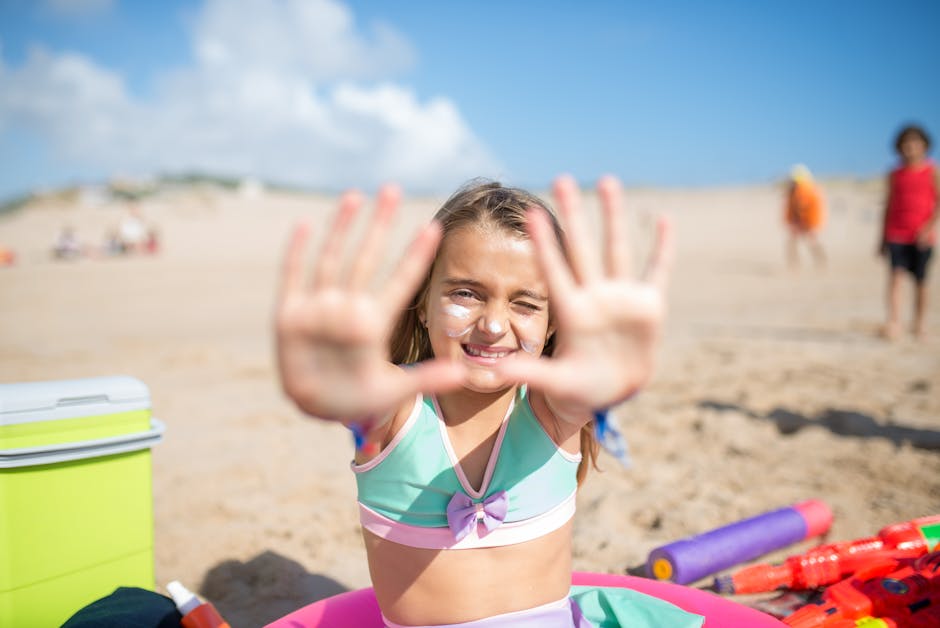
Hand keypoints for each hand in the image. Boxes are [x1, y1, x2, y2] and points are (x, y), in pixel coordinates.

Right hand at [275, 186, 463, 420]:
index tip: (435, 228)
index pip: (402, 281)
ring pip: (333, 259)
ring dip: (342, 228)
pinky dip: (297, 253)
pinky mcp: (291, 316)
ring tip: (356, 196)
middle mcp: (349, 307)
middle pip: (368, 259)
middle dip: (380, 226)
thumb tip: (463, 375)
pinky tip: (305, 225)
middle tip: (393, 190)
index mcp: (376, 322)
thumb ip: (426, 379)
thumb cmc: (359, 398)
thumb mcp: (393, 391)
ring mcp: (320, 308)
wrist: (317, 408)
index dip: (416, 256)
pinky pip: (293, 277)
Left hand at [494, 175, 671, 418]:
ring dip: (613, 216)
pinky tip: (664, 219)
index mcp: (570, 312)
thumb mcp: (553, 382)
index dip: (544, 243)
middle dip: (573, 215)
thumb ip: (530, 373)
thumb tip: (499, 371)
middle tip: (561, 178)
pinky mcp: (648, 306)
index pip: (554, 270)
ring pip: (617, 249)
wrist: (608, 393)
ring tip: (607, 181)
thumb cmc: (575, 388)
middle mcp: (594, 297)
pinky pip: (658, 271)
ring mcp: (621, 299)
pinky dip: (662, 248)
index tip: (530, 212)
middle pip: (583, 248)